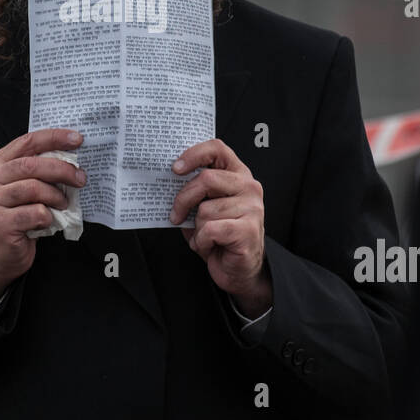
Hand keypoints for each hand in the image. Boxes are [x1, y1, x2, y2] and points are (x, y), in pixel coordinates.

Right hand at [0, 127, 85, 300]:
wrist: (0, 254)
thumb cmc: (17, 217)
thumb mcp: (23, 188)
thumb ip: (38, 172)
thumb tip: (73, 161)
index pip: (27, 142)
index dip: (54, 138)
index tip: (77, 139)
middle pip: (31, 165)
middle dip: (61, 169)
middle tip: (80, 178)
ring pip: (34, 188)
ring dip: (56, 196)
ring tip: (63, 204)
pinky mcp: (0, 223)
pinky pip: (35, 213)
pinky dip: (48, 216)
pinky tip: (48, 221)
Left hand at [169, 138, 271, 319]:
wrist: (239, 270)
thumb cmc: (219, 236)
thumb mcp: (204, 208)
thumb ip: (194, 192)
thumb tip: (168, 182)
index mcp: (238, 175)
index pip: (217, 149)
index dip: (194, 154)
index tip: (176, 168)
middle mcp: (249, 187)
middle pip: (206, 179)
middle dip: (183, 199)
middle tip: (175, 215)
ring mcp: (252, 207)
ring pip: (205, 210)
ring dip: (197, 228)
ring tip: (204, 236)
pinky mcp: (248, 229)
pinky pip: (211, 229)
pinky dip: (203, 242)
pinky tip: (210, 246)